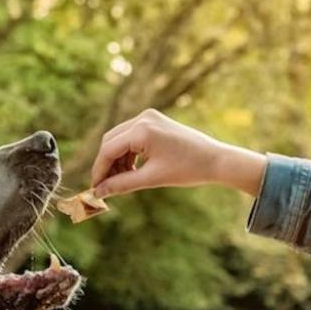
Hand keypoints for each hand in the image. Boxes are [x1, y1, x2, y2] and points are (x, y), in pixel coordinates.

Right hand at [88, 109, 266, 199]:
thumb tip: (99, 192)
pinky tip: (132, 171)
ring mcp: (149, 117)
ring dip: (117, 160)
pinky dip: (128, 154)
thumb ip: (122, 184)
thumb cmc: (188, 169)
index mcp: (142, 129)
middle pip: (111, 141)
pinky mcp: (154, 121)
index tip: (94, 188)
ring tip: (120, 182)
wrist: (215, 159)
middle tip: (105, 187)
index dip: (99, 170)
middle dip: (106, 165)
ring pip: (120, 139)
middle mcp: (143, 118)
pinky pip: (132, 137)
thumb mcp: (152, 178)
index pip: (108, 149)